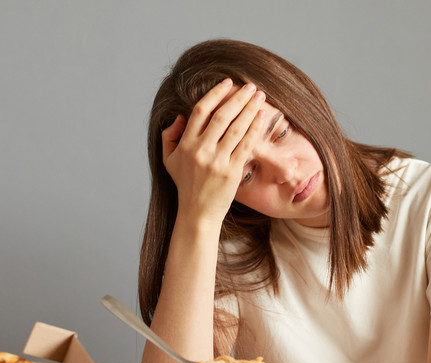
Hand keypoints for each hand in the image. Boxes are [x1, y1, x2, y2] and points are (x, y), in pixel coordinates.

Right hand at [161, 79, 267, 226]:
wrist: (198, 212)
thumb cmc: (185, 184)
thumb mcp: (168, 159)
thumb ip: (170, 135)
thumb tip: (181, 116)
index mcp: (185, 144)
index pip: (200, 110)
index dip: (215, 93)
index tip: (228, 83)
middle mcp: (200, 150)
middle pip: (222, 115)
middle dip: (238, 98)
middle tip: (250, 86)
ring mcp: (217, 161)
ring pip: (236, 128)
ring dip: (250, 109)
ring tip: (260, 97)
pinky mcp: (231, 171)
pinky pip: (245, 145)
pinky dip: (254, 129)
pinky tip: (262, 117)